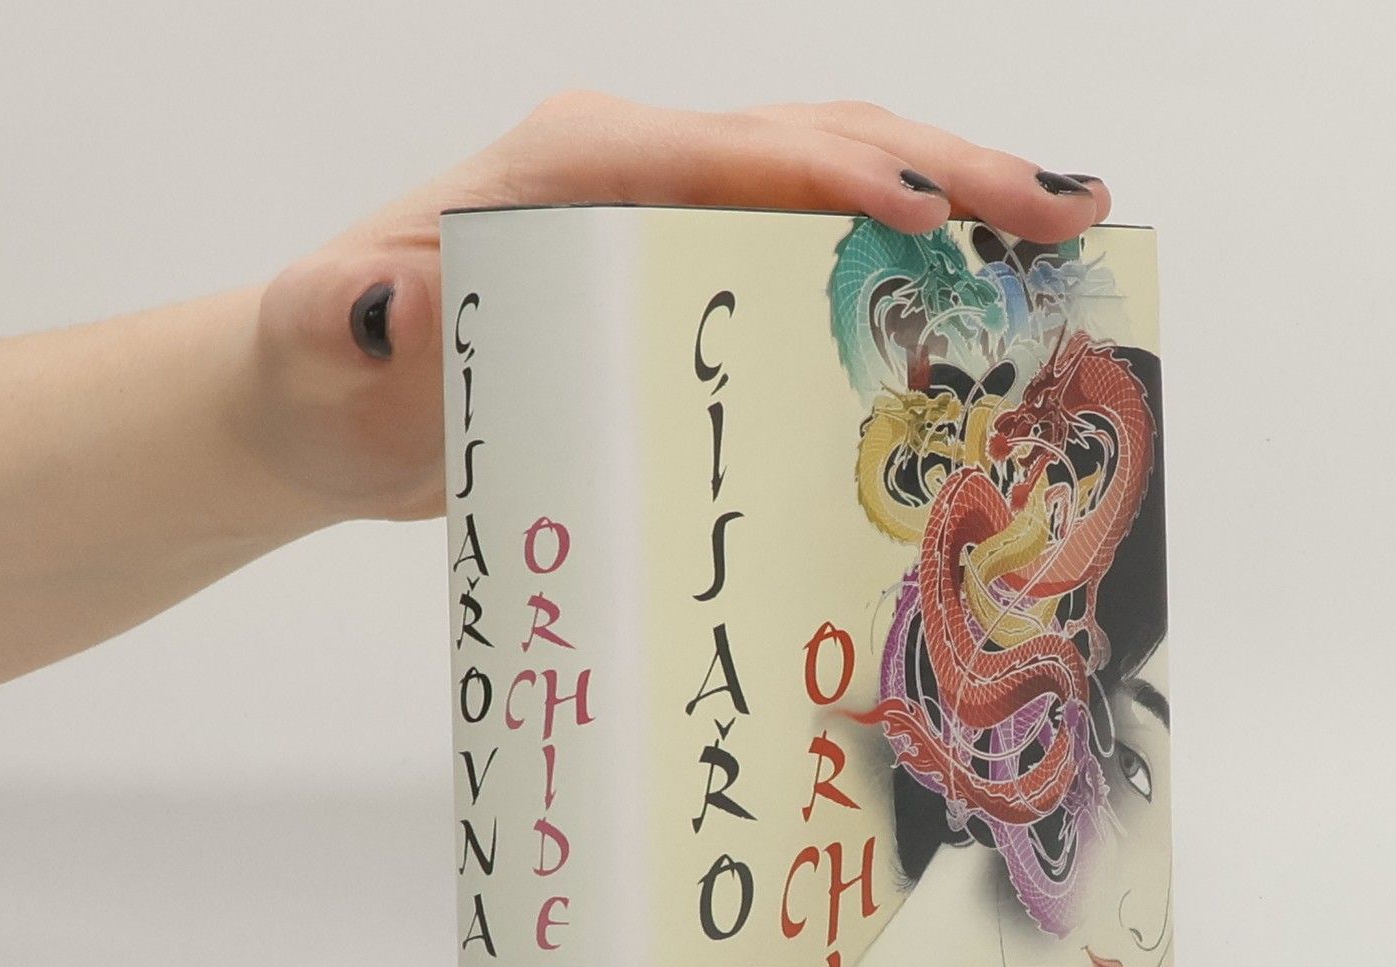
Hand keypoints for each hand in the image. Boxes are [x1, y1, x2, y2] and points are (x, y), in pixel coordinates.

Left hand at [249, 94, 1114, 523]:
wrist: (330, 396)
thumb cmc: (332, 367)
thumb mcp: (328, 343)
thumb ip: (358, 318)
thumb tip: (395, 309)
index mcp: (566, 167)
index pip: (725, 153)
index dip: (838, 178)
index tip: (939, 216)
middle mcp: (630, 166)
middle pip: (814, 141)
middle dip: (949, 170)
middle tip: (1066, 212)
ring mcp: (665, 206)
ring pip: (832, 174)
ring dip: (953, 195)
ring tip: (1062, 228)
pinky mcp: (684, 261)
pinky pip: (810, 240)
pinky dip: (900, 252)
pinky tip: (975, 282)